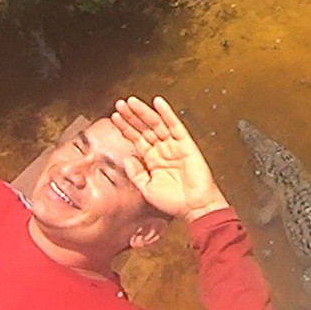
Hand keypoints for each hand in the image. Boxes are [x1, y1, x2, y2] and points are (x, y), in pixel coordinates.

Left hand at [111, 96, 229, 221]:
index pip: (135, 139)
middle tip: (120, 104)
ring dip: (144, 112)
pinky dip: (167, 113)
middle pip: (143, 128)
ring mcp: (173, 145)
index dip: (125, 128)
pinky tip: (158, 103)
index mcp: (151, 160)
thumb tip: (127, 158)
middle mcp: (161, 150)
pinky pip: (175, 125)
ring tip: (131, 102)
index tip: (115, 117)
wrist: (195, 207)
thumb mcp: (147, 189)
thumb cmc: (174, 202)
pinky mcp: (185, 143)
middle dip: (131, 116)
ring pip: (156, 124)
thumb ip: (136, 174)